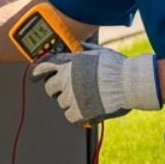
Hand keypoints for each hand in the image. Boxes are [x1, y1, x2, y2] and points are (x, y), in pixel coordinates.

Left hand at [29, 44, 161, 124]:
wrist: (130, 83)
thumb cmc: (117, 66)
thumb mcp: (98, 51)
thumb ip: (83, 50)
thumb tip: (76, 47)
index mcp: (68, 63)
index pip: (41, 67)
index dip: (36, 73)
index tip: (34, 76)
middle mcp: (65, 79)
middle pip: (49, 88)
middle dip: (57, 89)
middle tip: (69, 90)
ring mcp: (71, 97)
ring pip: (61, 103)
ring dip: (71, 102)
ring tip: (88, 97)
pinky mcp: (79, 112)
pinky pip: (70, 116)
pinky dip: (78, 115)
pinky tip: (88, 109)